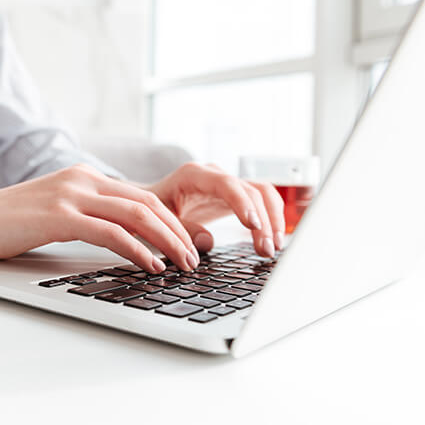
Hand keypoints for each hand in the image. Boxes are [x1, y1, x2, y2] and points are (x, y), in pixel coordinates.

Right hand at [0, 164, 201, 272]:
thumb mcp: (56, 211)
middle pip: (147, 202)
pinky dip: (137, 250)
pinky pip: (110, 232)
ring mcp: (71, 195)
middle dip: (178, 232)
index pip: (142, 196)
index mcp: (85, 177)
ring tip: (182, 265)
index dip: (171, 222)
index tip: (186, 245)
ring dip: (167, 242)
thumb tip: (122, 239)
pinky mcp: (59, 216)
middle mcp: (83, 179)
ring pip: (136, 214)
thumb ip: (87, 215)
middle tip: (194, 258)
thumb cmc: (9, 223)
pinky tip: (150, 266)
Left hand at [144, 162, 285, 257]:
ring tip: (272, 248)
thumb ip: (181, 228)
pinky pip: (261, 202)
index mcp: (193, 175)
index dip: (242, 203)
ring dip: (272, 219)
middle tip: (265, 249)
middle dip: (262, 221)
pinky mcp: (235, 195)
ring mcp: (227, 183)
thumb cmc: (154, 209)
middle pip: (249, 191)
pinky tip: (271, 240)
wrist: (152, 202)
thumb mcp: (160, 219)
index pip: (226, 184)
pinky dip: (270, 218)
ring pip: (262, 194)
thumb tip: (208, 241)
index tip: (253, 225)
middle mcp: (214, 175)